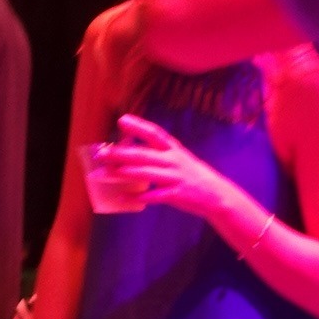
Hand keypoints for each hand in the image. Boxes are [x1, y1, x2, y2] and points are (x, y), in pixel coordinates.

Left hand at [101, 114, 227, 216]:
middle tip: (102, 154)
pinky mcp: (176, 195)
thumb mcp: (179, 158)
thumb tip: (131, 152)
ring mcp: (175, 178)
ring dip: (124, 173)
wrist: (216, 195)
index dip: (138, 126)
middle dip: (121, 154)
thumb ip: (159, 154)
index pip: (154, 133)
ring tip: (106, 174)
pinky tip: (122, 197)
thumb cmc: (192, 175)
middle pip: (143, 155)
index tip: (122, 120)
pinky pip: (153, 196)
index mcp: (174, 149)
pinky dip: (137, 197)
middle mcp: (174, 161)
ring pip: (146, 173)